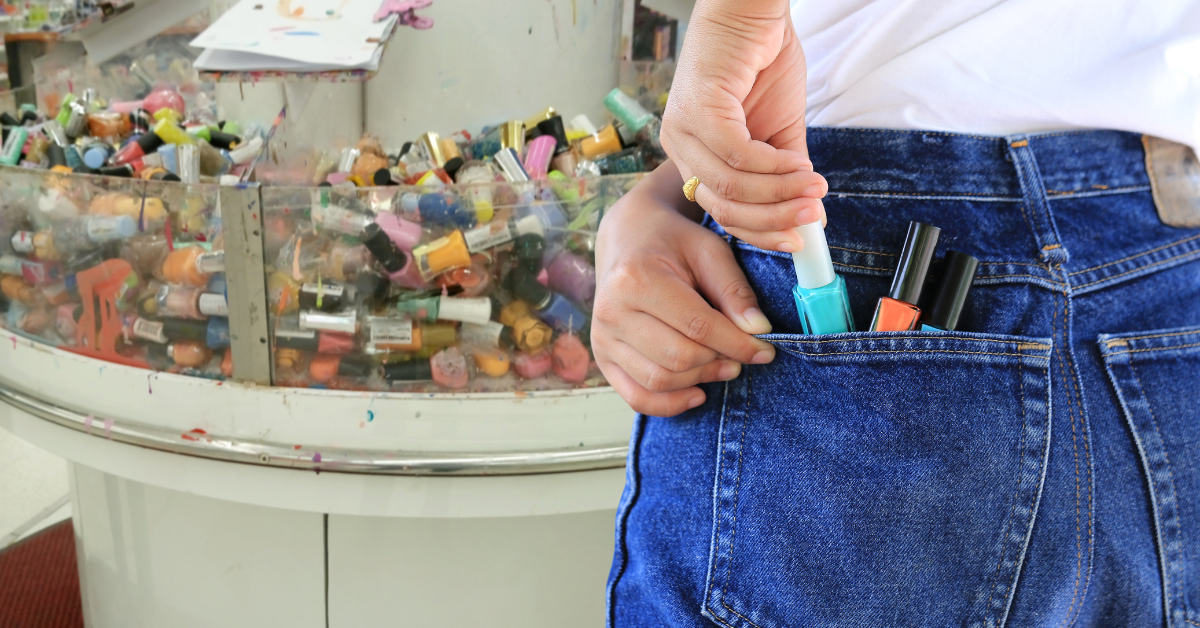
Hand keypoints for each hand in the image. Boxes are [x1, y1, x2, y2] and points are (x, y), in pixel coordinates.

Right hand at [593, 162, 775, 416]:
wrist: (627, 238)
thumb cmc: (671, 242)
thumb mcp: (709, 251)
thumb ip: (734, 290)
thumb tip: (759, 331)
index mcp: (636, 278)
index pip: (698, 326)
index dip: (738, 344)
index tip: (765, 350)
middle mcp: (611, 311)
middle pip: (679, 357)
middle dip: (718, 361)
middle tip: (742, 356)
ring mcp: (602, 337)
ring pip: (660, 380)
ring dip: (700, 380)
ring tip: (722, 366)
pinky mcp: (602, 357)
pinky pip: (637, 397)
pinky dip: (670, 404)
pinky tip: (697, 392)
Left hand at [662, 0, 826, 252]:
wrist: (754, 10)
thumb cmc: (762, 62)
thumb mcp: (781, 130)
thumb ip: (789, 175)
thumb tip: (813, 217)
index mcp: (694, 156)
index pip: (721, 212)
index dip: (762, 231)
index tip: (800, 237)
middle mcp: (680, 147)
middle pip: (723, 208)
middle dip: (774, 219)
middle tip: (814, 216)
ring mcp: (683, 130)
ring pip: (731, 187)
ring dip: (780, 193)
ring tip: (814, 188)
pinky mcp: (696, 111)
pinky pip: (737, 155)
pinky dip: (772, 166)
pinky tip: (798, 163)